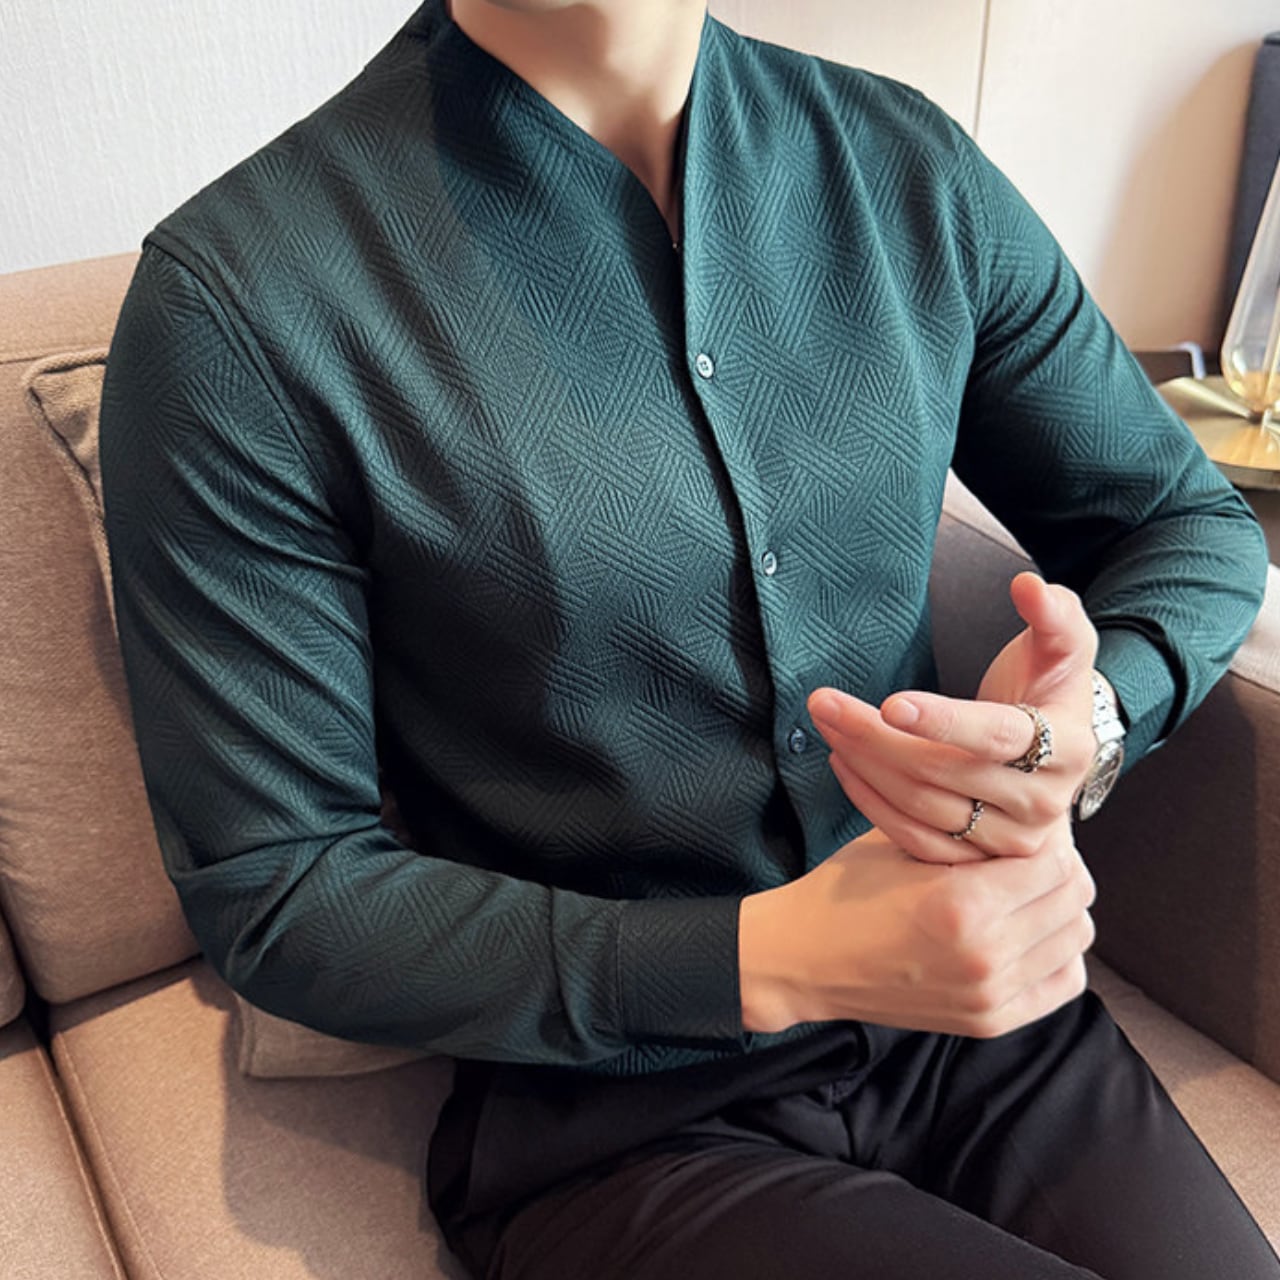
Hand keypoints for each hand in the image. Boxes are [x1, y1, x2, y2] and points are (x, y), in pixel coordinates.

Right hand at [739, 823, 1094, 1037]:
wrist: (805, 959)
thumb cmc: (846, 892)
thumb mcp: (904, 842)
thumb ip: (971, 831)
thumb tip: (1032, 819)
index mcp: (963, 903)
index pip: (1057, 862)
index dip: (1049, 838)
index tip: (1029, 828)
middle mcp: (987, 954)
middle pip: (1075, 899)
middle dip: (1060, 869)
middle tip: (1031, 856)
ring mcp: (992, 995)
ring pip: (1077, 939)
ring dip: (1060, 909)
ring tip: (1028, 893)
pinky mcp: (990, 1021)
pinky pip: (1064, 982)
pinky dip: (1057, 953)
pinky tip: (1027, 933)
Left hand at [807, 574, 1097, 864]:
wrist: (1054, 751)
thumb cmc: (1049, 687)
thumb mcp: (1064, 644)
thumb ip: (1052, 612)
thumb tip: (1028, 585)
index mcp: (1069, 748)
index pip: (998, 736)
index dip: (944, 721)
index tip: (890, 703)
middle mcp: (1043, 802)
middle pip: (945, 772)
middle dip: (876, 736)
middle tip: (824, 702)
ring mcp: (1010, 838)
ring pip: (924, 806)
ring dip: (865, 764)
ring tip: (827, 723)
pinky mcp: (976, 859)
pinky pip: (915, 839)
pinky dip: (871, 804)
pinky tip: (842, 764)